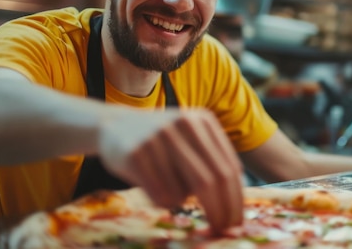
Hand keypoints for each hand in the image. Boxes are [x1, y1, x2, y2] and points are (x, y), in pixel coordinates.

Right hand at [98, 108, 243, 233]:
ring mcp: (157, 137)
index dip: (236, 199)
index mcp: (203, 120)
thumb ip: (213, 159)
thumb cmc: (161, 140)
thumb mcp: (191, 137)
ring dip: (181, 200)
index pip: (229, 168)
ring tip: (169, 187)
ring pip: (183, 192)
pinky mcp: (135, 153)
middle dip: (220, 211)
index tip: (237, 221)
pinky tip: (153, 186)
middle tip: (222, 230)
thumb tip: (234, 203)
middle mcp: (182, 124)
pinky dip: (162, 201)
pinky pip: (159, 194)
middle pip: (211, 180)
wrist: (114, 124)